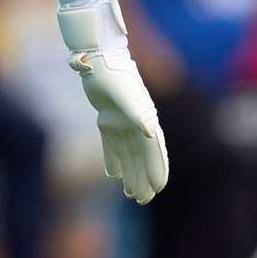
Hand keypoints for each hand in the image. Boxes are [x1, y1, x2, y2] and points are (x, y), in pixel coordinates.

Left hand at [58, 0, 168, 203]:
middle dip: (143, 178)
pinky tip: (113, 175)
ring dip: (130, 173)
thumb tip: (150, 133)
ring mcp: (122, 122)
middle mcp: (136, 123)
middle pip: (141, 157)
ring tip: (131, 194)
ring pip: (127, 154)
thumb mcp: (126, 96)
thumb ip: (138, 114)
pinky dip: (112, 159)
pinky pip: (111, 145)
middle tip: (143, 200)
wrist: (98, 57)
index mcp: (145, 119)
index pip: (154, 150)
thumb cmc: (114, 75)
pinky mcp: (107, 118)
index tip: (158, 188)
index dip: (157, 169)